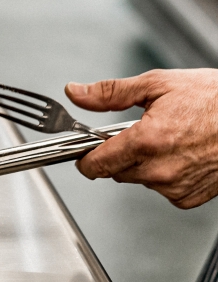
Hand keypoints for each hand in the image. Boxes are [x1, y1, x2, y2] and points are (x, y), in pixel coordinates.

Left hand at [65, 69, 217, 208]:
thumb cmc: (214, 100)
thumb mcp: (157, 84)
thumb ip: (111, 93)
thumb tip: (77, 92)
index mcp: (146, 141)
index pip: (95, 164)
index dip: (86, 157)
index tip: (86, 150)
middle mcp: (159, 170)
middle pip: (115, 171)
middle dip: (120, 153)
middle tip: (142, 132)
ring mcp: (175, 187)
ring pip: (138, 180)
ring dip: (144, 163)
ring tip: (170, 139)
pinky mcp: (189, 198)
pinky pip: (162, 189)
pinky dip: (165, 174)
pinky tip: (183, 154)